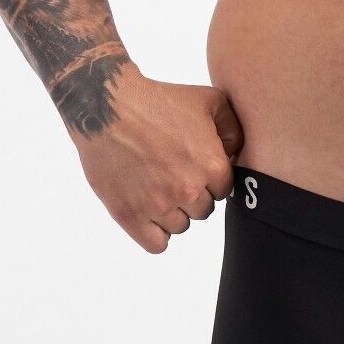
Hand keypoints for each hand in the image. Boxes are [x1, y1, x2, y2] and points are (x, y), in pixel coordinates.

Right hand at [73, 65, 243, 252]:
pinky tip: (149, 211)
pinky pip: (156, 244)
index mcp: (211, 166)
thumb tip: (237, 153)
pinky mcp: (129, 215)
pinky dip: (155, 232)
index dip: (209, 178)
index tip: (193, 167)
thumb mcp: (209, 100)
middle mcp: (188, 189)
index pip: (224, 191)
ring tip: (157, 186)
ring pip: (180, 227)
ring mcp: (157, 204)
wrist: (106, 107)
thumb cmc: (157, 100)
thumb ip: (234, 128)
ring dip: (173, 212)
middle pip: (203, 211)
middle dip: (192, 194)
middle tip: (172, 173)